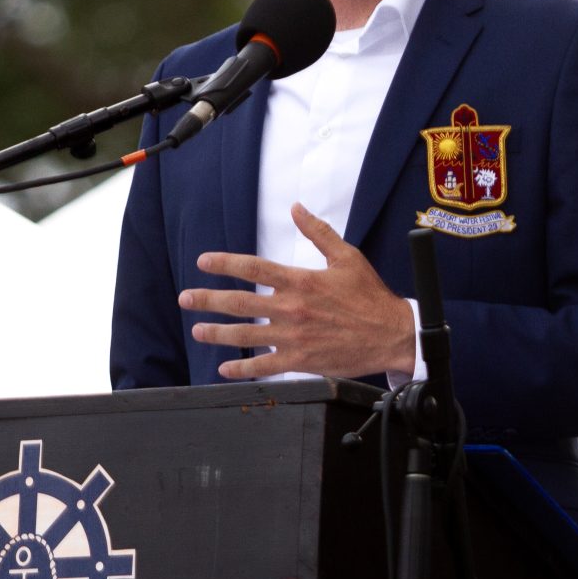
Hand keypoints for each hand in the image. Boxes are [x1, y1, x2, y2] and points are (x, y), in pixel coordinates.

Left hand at [179, 203, 414, 379]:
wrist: (391, 334)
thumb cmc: (370, 296)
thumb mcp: (347, 257)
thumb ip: (318, 232)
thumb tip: (296, 208)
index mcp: (301, 281)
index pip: (254, 268)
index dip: (225, 263)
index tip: (204, 262)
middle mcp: (292, 309)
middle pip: (240, 303)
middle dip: (208, 300)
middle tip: (186, 298)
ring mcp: (294, 338)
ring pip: (246, 335)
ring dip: (217, 333)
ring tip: (197, 330)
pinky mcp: (301, 362)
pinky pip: (265, 367)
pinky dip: (242, 370)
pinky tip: (224, 369)